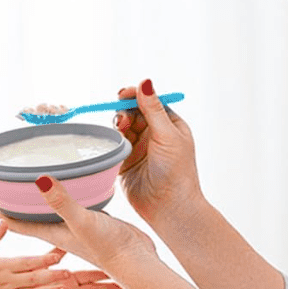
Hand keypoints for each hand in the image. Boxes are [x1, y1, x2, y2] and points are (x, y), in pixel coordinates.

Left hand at [0, 180, 157, 279]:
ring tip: (30, 181)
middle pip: (27, 217)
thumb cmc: (108, 248)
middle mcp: (58, 231)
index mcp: (49, 233)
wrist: (136, 261)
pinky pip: (70, 208)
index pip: (13, 222)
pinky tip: (70, 187)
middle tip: (2, 181)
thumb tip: (37, 180)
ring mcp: (74, 228)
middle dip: (13, 202)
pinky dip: (63, 198)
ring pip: (48, 213)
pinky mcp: (90, 223)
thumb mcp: (82, 221)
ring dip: (37, 201)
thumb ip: (61, 202)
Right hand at [113, 78, 201, 225]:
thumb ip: (153, 108)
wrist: (169, 208)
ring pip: (122, 128)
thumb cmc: (176, 172)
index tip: (122, 94)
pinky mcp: (125, 163)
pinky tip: (111, 142)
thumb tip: (145, 80)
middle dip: (124, 112)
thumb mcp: (167, 135)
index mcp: (170, 125)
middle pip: (133, 113)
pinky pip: (114, 146)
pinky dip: (111, 141)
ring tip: (120, 130)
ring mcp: (139, 149)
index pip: (150, 102)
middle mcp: (154, 135)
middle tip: (122, 120)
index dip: (135, 96)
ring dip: (119, 125)